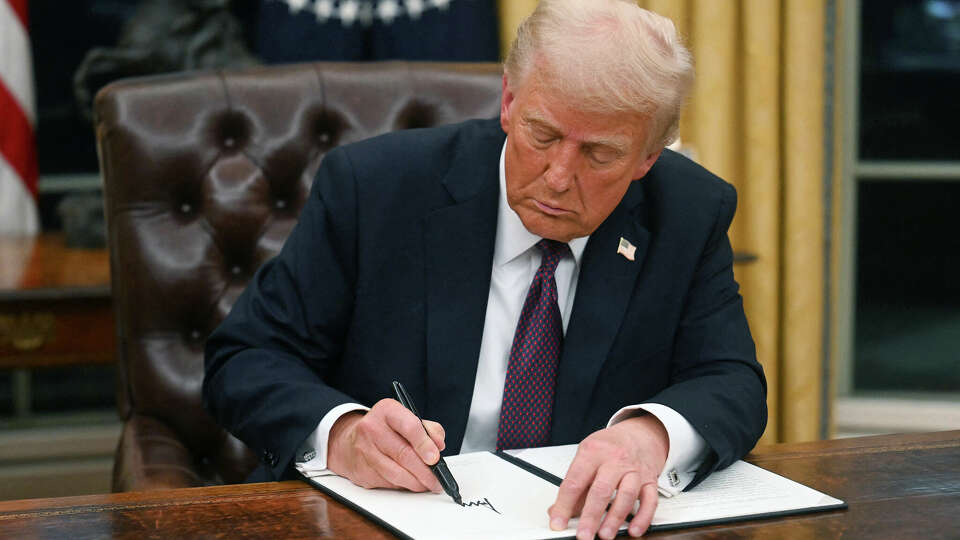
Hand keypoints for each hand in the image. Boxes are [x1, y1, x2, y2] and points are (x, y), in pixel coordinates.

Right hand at [326, 398, 445, 491]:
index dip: (425, 444)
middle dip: (425, 471)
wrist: (349, 441)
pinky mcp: (362, 471)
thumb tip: (438, 445)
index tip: (436, 457)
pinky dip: (404, 485)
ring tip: (428, 484)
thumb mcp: (405, 418)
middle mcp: (372, 428)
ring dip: (417, 483)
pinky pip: (389, 483)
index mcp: (387, 411)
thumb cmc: (384, 429)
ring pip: (396, 473)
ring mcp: (365, 451)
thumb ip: (427, 429)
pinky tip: (411, 482)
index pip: (410, 427)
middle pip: (404, 454)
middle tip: (437, 479)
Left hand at [548, 414, 668, 538]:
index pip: (574, 481)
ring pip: (626, 495)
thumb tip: (557, 511)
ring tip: (604, 534)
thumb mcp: (586, 456)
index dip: (564, 505)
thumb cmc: (610, 446)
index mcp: (593, 452)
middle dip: (591, 516)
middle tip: (583, 535)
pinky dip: (643, 517)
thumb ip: (574, 484)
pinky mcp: (650, 480)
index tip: (558, 523)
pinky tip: (634, 530)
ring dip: (615, 518)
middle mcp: (615, 459)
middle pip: (601, 490)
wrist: (640, 433)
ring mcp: (634, 470)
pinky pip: (650, 500)